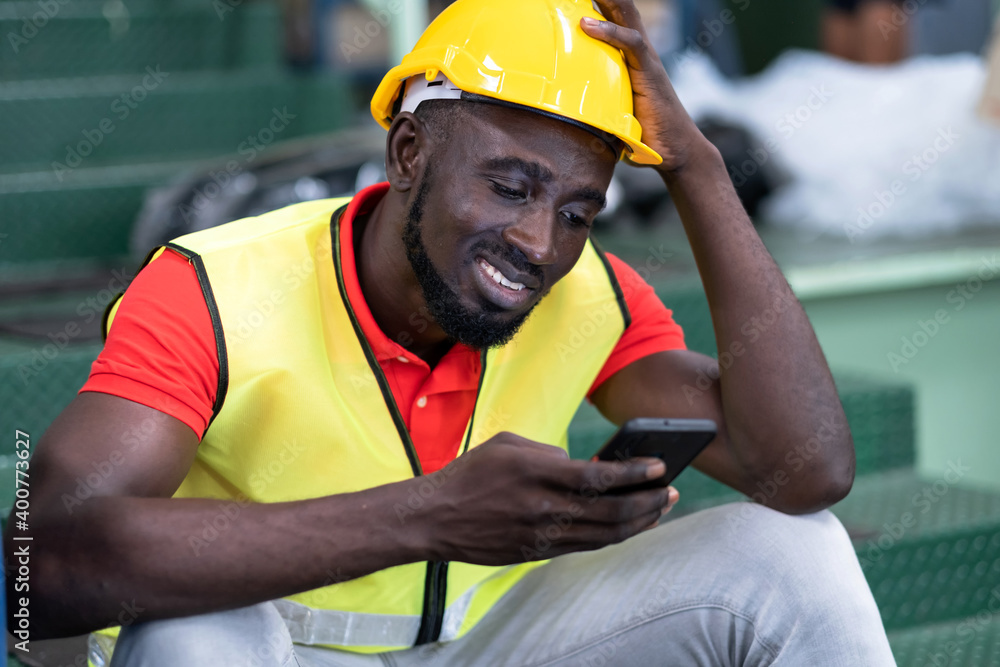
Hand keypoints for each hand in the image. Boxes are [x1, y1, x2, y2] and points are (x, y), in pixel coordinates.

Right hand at [416, 432, 677, 564]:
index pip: (600, 477)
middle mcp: (543, 507)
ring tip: (660, 509)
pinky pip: (586, 546)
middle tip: (672, 491)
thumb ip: (550, 452)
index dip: (636, 474)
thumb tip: (584, 467)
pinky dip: (613, 536)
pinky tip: (629, 526)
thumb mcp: (509, 444)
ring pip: (604, 534)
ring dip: (639, 523)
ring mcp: (540, 535)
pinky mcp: (537, 553)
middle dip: (648, 501)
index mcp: (536, 472)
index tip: (660, 467)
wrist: (434, 518)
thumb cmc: (471, 473)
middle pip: (611, 511)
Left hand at [581, 0, 709, 173]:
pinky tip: (588, 24)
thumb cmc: (644, 136)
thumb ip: (592, 104)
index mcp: (629, 57)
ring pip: (627, 17)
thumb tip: (561, 116)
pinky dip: (610, 32)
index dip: (598, 5)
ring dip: (607, 0)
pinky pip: (631, 44)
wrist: (675, 151)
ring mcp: (646, 60)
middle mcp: (639, 52)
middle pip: (621, 9)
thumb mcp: (612, 114)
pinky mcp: (650, 73)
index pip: (613, 20)